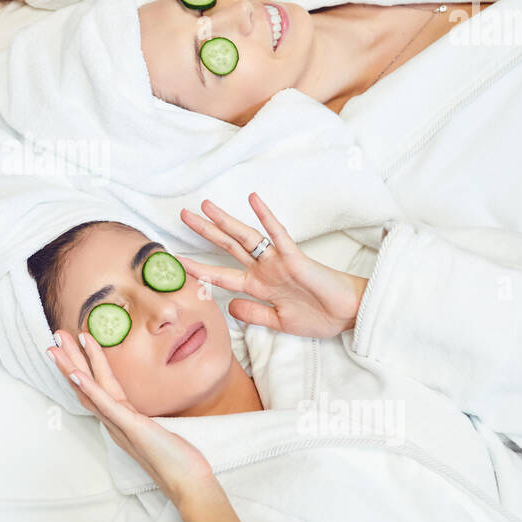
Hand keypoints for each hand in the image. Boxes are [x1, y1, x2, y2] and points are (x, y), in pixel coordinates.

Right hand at [48, 328, 214, 503]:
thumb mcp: (156, 433)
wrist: (186, 484)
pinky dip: (89, 388)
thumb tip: (139, 414)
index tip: (72, 345)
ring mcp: (119, 425)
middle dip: (70, 359)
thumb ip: (142, 422)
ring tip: (57, 348)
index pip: (95, 389)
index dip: (81, 366)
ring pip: (90, 391)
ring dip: (72, 367)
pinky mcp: (131, 427)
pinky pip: (106, 404)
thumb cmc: (175, 459)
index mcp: (119, 420)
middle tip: (56, 335)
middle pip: (85, 387)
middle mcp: (113, 423)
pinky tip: (77, 374)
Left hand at [178, 192, 367, 338]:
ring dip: (225, 222)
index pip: (220, 276)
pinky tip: (254, 200)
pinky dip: (266, 217)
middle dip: (205, 232)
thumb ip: (253, 314)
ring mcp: (277, 261)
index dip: (198, 268)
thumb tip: (229, 307)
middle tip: (183, 215)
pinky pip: (278, 235)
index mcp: (257, 286)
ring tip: (206, 206)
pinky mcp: (294, 258)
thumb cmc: (318, 317)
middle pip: (227, 247)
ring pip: (246, 237)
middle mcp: (263, 270)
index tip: (174, 261)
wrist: (346, 316)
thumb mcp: (278, 322)